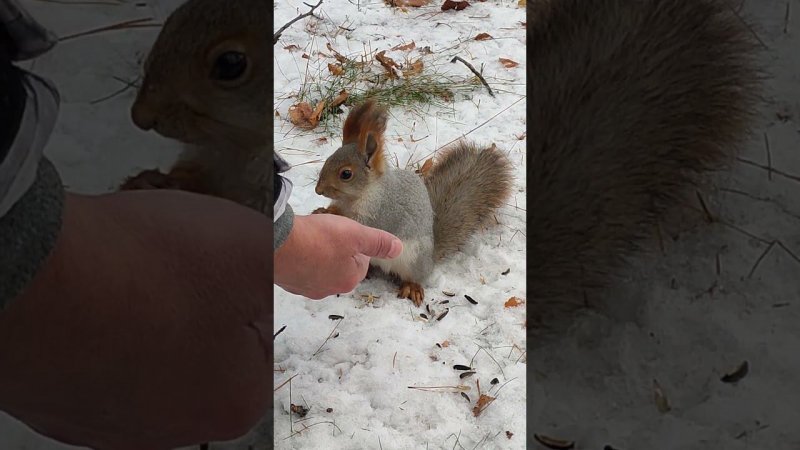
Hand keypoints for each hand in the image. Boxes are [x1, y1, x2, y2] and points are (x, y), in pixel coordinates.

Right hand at [0, 190, 274, 449]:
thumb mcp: (250, 247)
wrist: (29, 273)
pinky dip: (104, 335)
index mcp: (234, 400)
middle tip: (158, 272)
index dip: (232, 284)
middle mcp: (178, 430)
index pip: (254, 332)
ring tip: (120, 285)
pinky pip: (106, 364)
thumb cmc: (151, 262)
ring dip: (145, 318)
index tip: (199, 266)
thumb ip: (292, 264)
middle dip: (191, 305)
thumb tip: (313, 267)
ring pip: (153, 354)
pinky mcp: (70, 414)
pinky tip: (89, 310)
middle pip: (203, 346)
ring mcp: (117, 428)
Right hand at [274, 213, 402, 298]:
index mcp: (349, 280)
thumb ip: (378, 242)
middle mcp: (329, 290)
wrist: (278, 243)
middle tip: (326, 235)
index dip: (355, 244)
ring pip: (320, 268)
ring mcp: (307, 288)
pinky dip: (301, 259)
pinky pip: (301, 270)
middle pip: (341, 267)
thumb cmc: (317, 239)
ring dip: (318, 255)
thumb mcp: (356, 234)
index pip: (361, 262)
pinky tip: (298, 246)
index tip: (344, 234)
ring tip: (311, 239)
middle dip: (336, 251)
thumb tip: (398, 248)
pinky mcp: (290, 283)